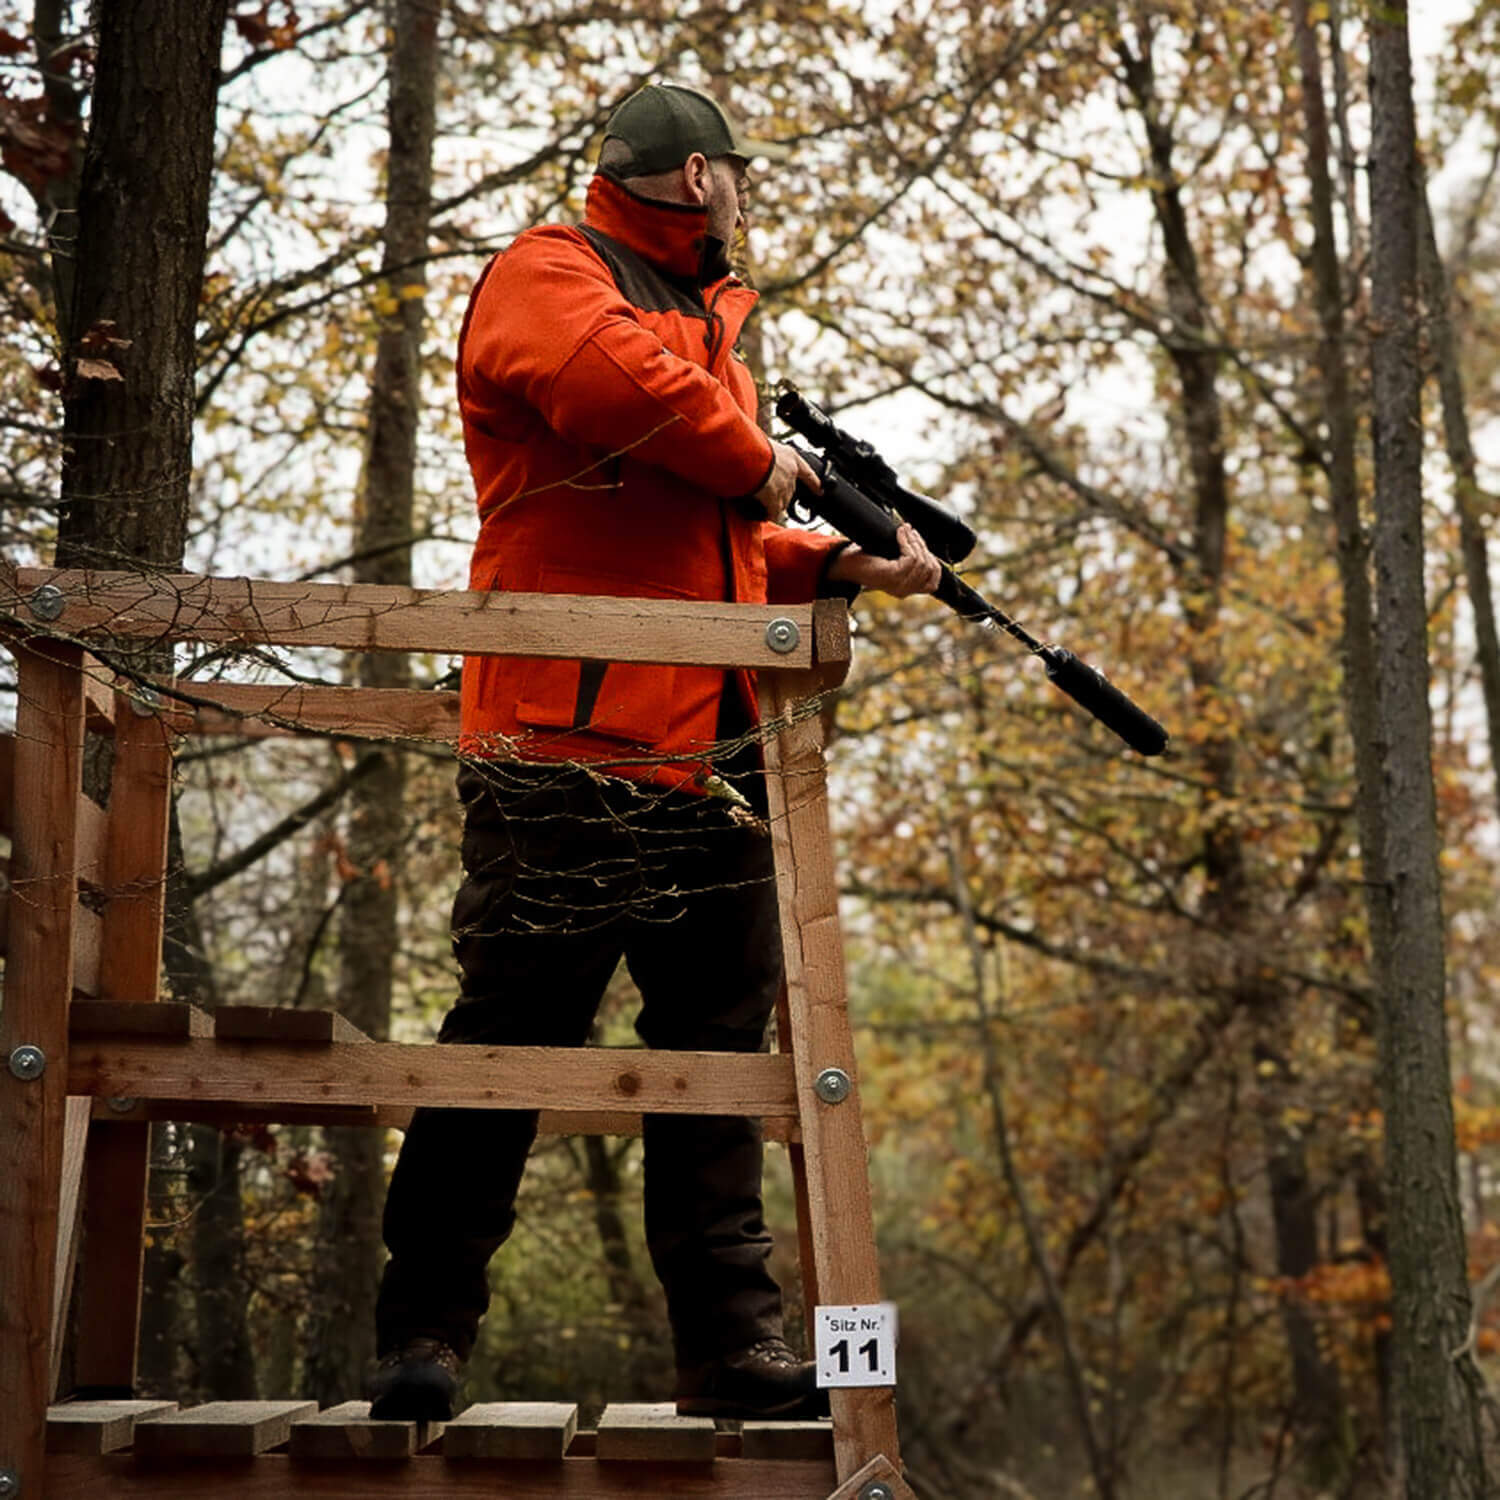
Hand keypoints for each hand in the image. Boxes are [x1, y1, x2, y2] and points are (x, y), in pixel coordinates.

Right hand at [752, 440, 820, 523]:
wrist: (750, 455)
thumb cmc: (755, 445)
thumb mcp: (767, 442)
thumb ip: (769, 451)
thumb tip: (761, 450)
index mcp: (792, 457)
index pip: (808, 473)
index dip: (814, 483)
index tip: (820, 491)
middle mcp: (791, 473)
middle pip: (792, 491)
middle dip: (784, 495)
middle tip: (774, 496)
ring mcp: (783, 487)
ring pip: (784, 502)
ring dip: (777, 505)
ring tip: (768, 507)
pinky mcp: (774, 499)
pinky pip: (774, 511)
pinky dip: (770, 514)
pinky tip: (766, 516)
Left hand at [826, 523, 941, 597]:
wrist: (843, 563)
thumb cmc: (865, 559)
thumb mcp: (892, 560)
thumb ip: (908, 559)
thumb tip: (922, 543)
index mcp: (906, 590)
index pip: (934, 582)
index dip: (934, 562)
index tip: (921, 543)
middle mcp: (904, 591)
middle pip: (929, 568)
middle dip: (922, 545)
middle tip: (910, 531)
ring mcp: (898, 586)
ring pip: (921, 561)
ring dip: (914, 541)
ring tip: (905, 530)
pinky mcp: (892, 577)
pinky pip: (910, 558)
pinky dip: (907, 542)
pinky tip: (899, 533)